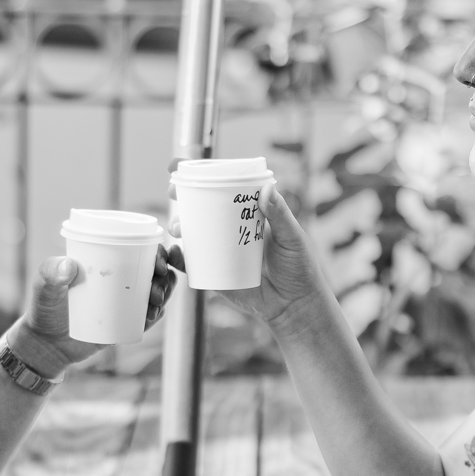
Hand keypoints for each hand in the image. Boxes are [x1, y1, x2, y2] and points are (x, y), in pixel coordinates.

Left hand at [9, 247, 183, 375]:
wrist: (47, 344)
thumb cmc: (44, 309)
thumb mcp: (44, 287)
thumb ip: (49, 273)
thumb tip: (68, 266)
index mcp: (107, 261)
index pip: (139, 248)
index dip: (157, 251)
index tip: (158, 262)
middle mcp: (121, 278)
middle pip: (155, 270)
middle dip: (166, 274)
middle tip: (156, 287)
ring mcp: (126, 301)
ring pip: (158, 291)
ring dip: (166, 292)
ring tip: (154, 302)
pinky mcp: (127, 322)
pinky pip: (149, 316)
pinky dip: (156, 314)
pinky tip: (153, 314)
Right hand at [168, 184, 329, 332]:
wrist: (295, 306)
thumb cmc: (300, 268)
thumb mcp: (292, 238)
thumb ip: (280, 215)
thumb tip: (266, 189)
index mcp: (250, 217)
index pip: (225, 193)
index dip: (204, 182)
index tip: (186, 170)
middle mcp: (233, 233)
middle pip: (203, 213)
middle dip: (184, 202)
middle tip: (174, 195)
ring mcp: (223, 254)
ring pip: (195, 237)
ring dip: (179, 228)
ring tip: (177, 228)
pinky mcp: (218, 277)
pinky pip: (194, 267)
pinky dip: (180, 260)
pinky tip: (174, 254)